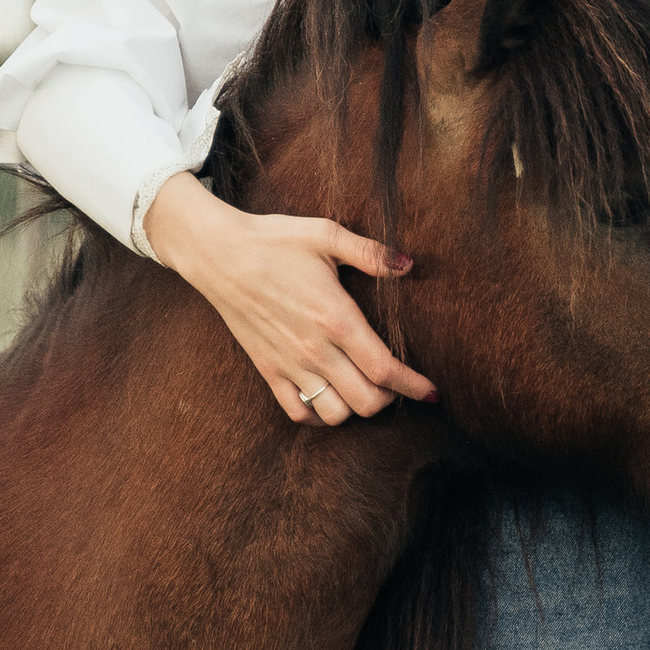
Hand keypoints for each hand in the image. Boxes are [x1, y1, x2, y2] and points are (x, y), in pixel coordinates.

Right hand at [144, 174, 436, 430]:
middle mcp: (315, 349)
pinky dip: (317, 414)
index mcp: (337, 318)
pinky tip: (328, 397)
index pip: (385, 369)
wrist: (218, 253)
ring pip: (334, 414)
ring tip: (362, 390)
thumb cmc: (274, 240)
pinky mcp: (268, 369)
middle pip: (366, 402)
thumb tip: (409, 264)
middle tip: (396, 385)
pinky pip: (296, 412)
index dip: (413, 386)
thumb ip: (371, 252)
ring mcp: (290, 364)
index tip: (431, 392)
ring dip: (355, 409)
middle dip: (390, 399)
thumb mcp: (326, 234)